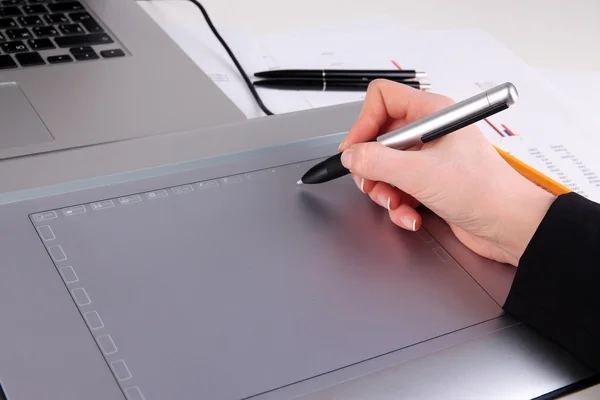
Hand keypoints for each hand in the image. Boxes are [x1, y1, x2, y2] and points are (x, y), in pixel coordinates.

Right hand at [338, 79, 555, 265]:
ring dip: (385, 191)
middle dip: (371, 167)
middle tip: (372, 183)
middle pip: (378, 139)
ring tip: (397, 204)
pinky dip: (399, 206)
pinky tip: (411, 217)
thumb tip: (351, 156)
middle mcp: (428, 132)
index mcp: (431, 114)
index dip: (363, 123)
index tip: (354, 150)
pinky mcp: (429, 183)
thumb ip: (376, 162)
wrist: (511, 226)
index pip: (382, 99)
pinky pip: (398, 189)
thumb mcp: (420, 174)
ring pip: (384, 168)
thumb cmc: (484, 191)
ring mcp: (428, 158)